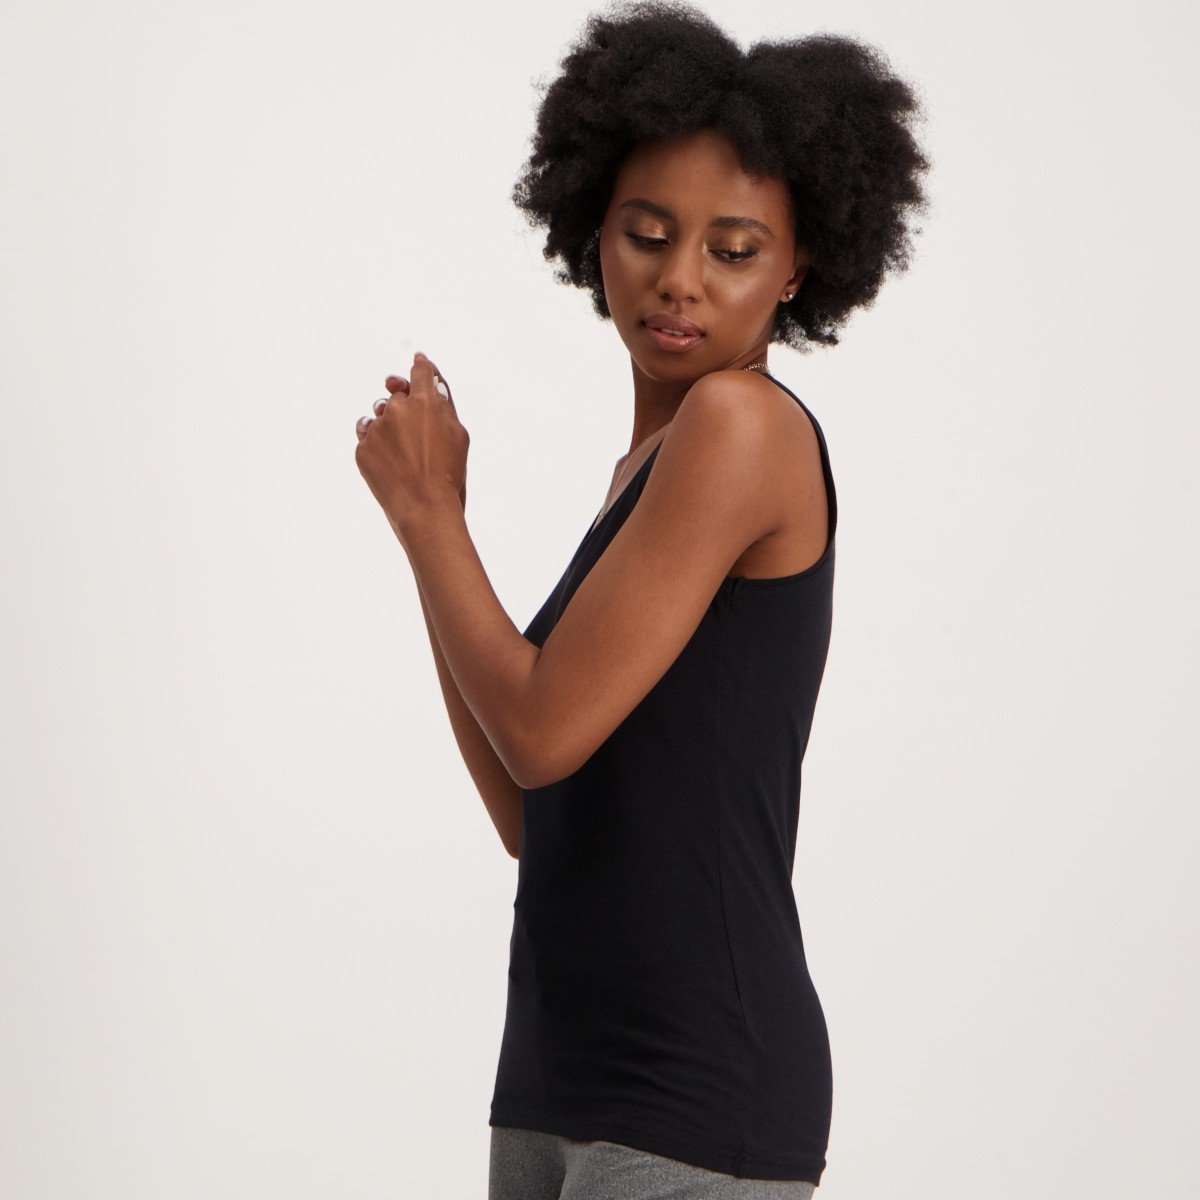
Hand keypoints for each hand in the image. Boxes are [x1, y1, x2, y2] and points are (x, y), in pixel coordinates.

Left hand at [355, 352, 468, 536]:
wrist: (425, 509)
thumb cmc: (449, 476)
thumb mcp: (458, 437)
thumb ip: (444, 407)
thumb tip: (433, 388)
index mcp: (426, 403)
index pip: (421, 372)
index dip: (421, 366)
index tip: (418, 362)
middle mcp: (398, 410)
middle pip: (397, 395)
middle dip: (404, 406)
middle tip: (413, 426)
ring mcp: (377, 429)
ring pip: (378, 415)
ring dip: (387, 425)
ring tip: (403, 450)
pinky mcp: (363, 449)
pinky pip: (366, 437)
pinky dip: (376, 445)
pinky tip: (391, 462)